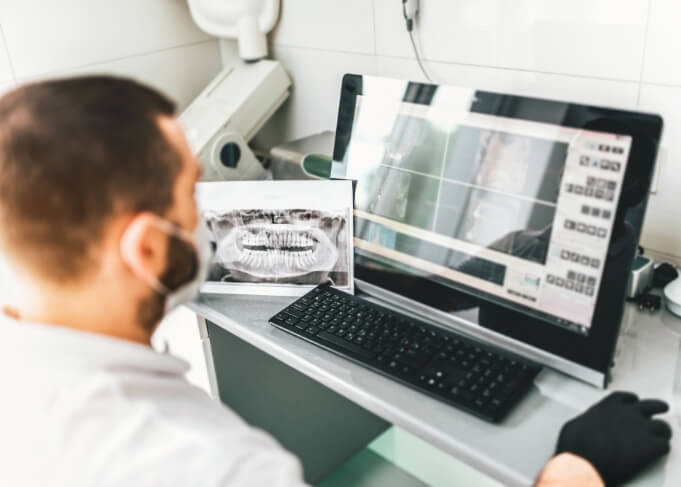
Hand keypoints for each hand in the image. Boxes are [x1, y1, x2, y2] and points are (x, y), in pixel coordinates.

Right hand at [556, 391, 671, 485]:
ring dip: (661, 432)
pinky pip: (664, 445)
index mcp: (608, 406)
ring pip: (662, 426)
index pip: (627, 398)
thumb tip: (586, 426)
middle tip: (660, 412)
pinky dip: (661, 448)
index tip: (634, 404)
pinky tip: (655, 453)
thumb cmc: (575, 446)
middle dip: (658, 409)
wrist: (582, 462)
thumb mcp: (575, 425)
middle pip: (653, 406)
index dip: (632, 402)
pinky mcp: (650, 447)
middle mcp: (627, 413)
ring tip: (660, 437)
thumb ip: (588, 421)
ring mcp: (640, 429)